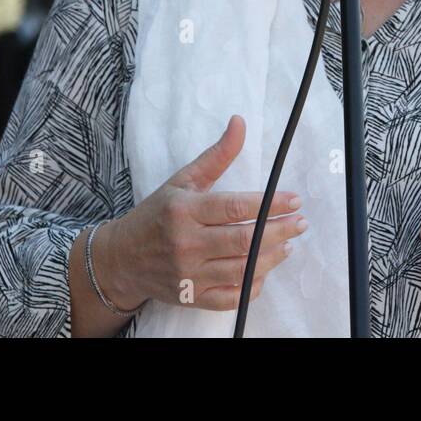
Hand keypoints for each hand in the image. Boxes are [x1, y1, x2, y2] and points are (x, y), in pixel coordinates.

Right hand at [96, 115, 307, 311]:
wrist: (120, 259)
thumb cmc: (156, 215)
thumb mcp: (182, 181)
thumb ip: (216, 156)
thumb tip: (240, 123)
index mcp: (184, 210)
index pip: (234, 207)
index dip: (269, 204)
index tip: (294, 200)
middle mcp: (186, 243)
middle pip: (243, 240)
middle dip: (279, 231)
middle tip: (300, 223)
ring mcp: (188, 273)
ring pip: (240, 269)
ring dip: (271, 257)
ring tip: (288, 244)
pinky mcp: (190, 296)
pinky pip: (229, 297)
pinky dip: (251, 286)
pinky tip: (263, 270)